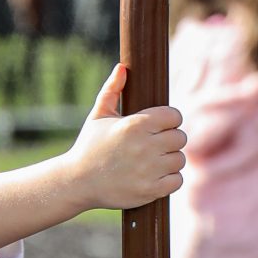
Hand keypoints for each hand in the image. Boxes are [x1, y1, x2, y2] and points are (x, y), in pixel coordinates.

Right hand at [0, 64, 184, 249]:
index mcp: (135, 124)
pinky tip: (156, 175)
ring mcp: (149, 170)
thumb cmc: (88, 146)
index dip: (169, 120)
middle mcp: (145, 146)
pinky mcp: (150, 190)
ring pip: (180, 159)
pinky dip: (170, 179)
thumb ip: (112, 90)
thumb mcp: (98, 116)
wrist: (77, 182)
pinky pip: (177, 180)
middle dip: (170, 140)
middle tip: (156, 144)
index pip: (174, 116)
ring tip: (154, 161)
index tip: (160, 126)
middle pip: (180, 137)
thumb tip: (122, 67)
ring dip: (170, 160)